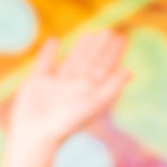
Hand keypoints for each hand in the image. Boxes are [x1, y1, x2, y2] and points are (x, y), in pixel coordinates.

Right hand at [3, 27, 125, 166]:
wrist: (36, 134)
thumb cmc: (66, 121)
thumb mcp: (93, 103)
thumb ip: (111, 87)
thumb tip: (130, 72)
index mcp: (87, 92)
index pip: (103, 68)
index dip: (112, 54)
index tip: (121, 38)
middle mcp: (73, 87)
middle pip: (90, 63)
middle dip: (99, 48)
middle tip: (108, 31)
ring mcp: (56, 85)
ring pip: (71, 61)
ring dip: (80, 48)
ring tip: (89, 34)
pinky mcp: (37, 82)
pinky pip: (45, 63)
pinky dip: (48, 52)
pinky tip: (53, 41)